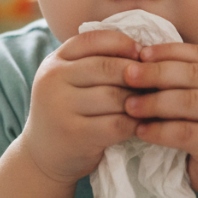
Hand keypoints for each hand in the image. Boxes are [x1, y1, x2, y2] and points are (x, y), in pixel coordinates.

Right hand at [21, 30, 140, 186]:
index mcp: (54, 61)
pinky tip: (144, 123)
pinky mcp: (75, 134)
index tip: (142, 55)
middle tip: (155, 81)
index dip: (122, 43)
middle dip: (136, 73)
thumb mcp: (68, 81)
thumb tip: (142, 50)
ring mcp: (61, 107)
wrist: (42, 157)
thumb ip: (92, 62)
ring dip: (139, 99)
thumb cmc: (66, 113)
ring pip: (114, 95)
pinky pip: (116, 123)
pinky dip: (135, 123)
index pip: (93, 40)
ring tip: (153, 101)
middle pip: (106, 67)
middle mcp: (53, 79)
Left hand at [123, 43, 197, 197]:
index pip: (197, 53)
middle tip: (127, 75)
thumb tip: (141, 62)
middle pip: (192, 74)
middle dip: (156, 73)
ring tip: (129, 106)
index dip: (167, 51)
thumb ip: (184, 83)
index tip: (139, 54)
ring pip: (189, 101)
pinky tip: (141, 131)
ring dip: (154, 102)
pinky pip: (186, 132)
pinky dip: (160, 130)